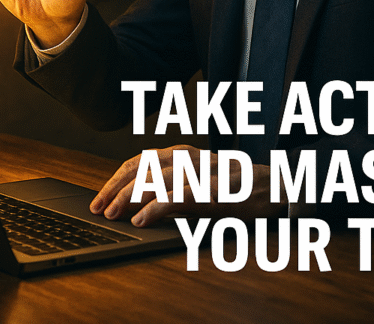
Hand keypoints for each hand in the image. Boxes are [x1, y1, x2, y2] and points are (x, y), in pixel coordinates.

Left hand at [90, 145, 285, 226]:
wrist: (274, 186)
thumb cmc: (232, 188)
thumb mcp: (194, 187)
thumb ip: (166, 191)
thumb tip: (133, 206)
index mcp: (181, 154)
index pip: (139, 162)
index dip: (116, 180)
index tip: (99, 199)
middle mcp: (188, 156)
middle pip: (143, 167)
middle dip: (117, 188)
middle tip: (99, 208)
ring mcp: (202, 170)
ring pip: (158, 177)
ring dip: (132, 196)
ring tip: (115, 214)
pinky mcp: (215, 187)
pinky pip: (181, 195)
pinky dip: (158, 206)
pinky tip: (143, 219)